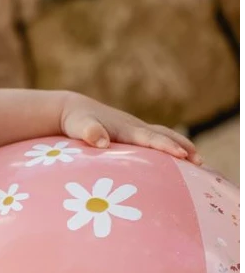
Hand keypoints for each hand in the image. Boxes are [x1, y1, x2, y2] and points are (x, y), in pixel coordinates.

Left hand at [59, 92, 201, 165]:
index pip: (151, 138)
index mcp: (126, 129)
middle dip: (183, 147)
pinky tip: (175, 157)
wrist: (73, 110)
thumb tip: (101, 142)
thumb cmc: (76, 122)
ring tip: (197, 160)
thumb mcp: (79, 127)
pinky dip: (169, 145)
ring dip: (181, 145)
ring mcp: (134, 129)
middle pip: (164, 135)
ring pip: (163, 135)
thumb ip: (89, 132)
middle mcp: (134, 127)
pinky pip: (155, 138)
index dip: (166, 147)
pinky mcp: (131, 133)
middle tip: (200, 162)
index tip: (182, 155)